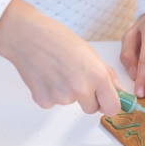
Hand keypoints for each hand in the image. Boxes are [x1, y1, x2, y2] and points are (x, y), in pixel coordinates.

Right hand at [0, 0, 120, 115]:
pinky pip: (55, 103)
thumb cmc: (57, 39)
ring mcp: (62, 98)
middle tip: (77, 78)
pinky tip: (47, 76)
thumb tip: (119, 92)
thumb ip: (107, 76)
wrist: (25, 35)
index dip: (110, 104)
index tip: (107, 101)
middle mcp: (81, 90)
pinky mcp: (44, 101)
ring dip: (68, 93)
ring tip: (59, 71)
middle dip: (89, 99)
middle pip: (92, 109)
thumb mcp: (90, 53)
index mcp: (97, 76)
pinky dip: (52, 93)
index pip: (112, 108)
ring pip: (72, 104)